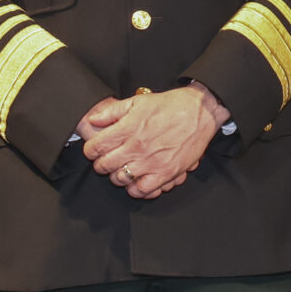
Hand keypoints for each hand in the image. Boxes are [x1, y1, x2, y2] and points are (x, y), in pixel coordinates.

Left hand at [82, 85, 221, 197]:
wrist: (199, 112)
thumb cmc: (170, 105)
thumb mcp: (138, 101)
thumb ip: (112, 111)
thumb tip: (93, 120)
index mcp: (128, 129)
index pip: (95, 147)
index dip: (90, 150)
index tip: (93, 150)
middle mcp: (137, 147)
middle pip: (105, 165)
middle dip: (100, 164)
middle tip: (105, 160)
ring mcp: (151, 162)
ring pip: (120, 179)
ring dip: (116, 176)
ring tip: (121, 169)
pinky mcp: (166, 173)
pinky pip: (142, 190)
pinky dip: (135, 189)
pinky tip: (135, 181)